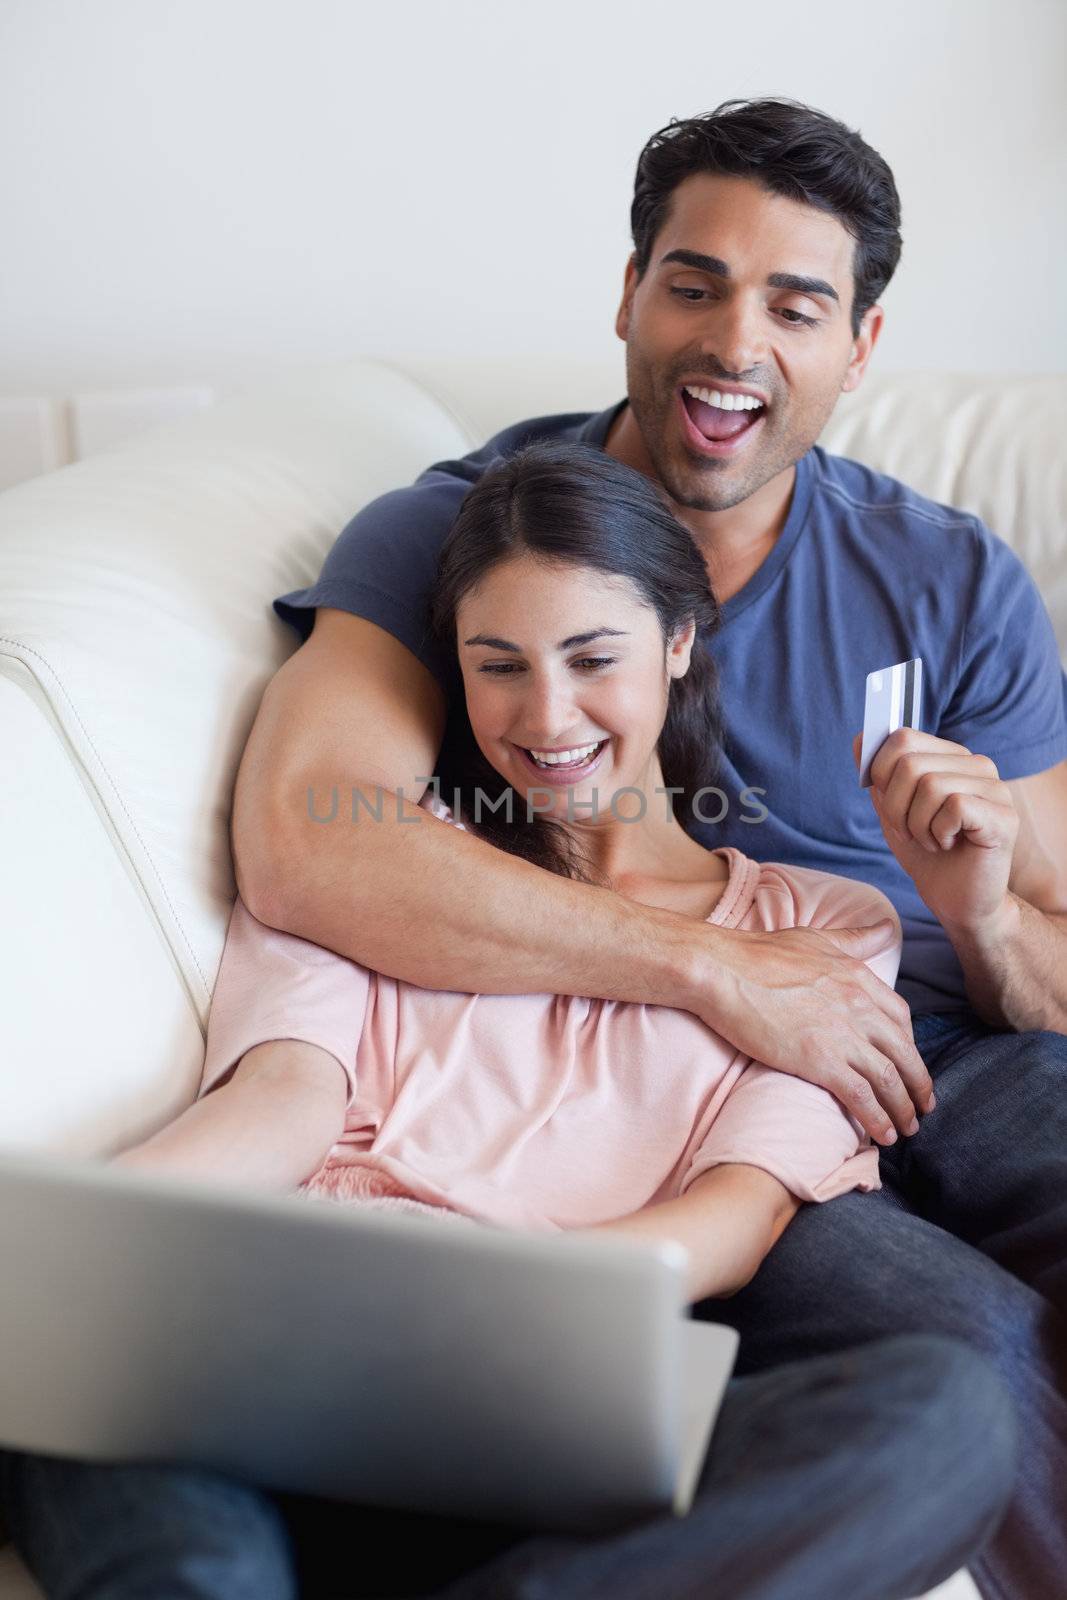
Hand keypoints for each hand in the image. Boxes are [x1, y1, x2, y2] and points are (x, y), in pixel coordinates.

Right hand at [692, 920, 932, 1145]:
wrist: (722, 971)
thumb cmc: (760, 953)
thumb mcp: (817, 939)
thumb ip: (856, 939)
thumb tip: (888, 929)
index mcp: (860, 978)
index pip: (901, 1019)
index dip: (910, 1047)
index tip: (909, 1065)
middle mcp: (860, 1006)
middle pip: (904, 1053)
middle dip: (918, 1084)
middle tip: (922, 1106)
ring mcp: (842, 1034)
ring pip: (889, 1079)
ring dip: (903, 1109)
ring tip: (906, 1128)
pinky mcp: (821, 1060)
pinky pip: (862, 1097)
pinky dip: (878, 1119)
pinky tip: (883, 1135)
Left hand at [853, 729, 1018, 933]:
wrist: (958, 901)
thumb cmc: (928, 855)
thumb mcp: (894, 811)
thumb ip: (880, 776)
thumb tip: (862, 739)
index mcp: (951, 757)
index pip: (903, 737)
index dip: (881, 774)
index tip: (890, 806)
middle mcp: (978, 765)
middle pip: (910, 763)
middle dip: (895, 806)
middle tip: (910, 832)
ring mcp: (996, 789)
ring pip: (931, 785)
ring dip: (917, 824)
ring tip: (931, 841)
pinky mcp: (1004, 817)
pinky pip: (953, 807)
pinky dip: (938, 832)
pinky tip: (948, 845)